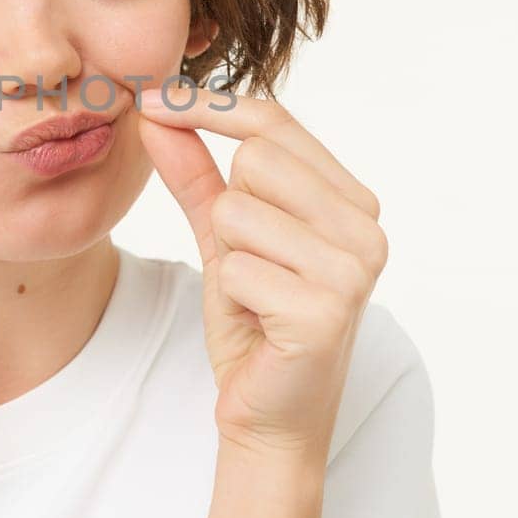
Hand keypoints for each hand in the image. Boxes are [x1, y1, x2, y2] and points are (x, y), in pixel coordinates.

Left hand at [135, 85, 387, 461]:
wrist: (268, 416)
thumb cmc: (254, 324)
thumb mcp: (221, 238)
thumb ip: (195, 173)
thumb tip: (155, 112)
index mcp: (352, 202)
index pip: (275, 124)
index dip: (208, 107)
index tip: (151, 101)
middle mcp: (366, 228)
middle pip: (255, 159)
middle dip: (227, 211)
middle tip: (246, 264)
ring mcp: (353, 269)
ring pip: (238, 210)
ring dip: (227, 257)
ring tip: (255, 296)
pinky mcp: (325, 310)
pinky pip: (235, 267)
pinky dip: (231, 296)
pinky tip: (259, 324)